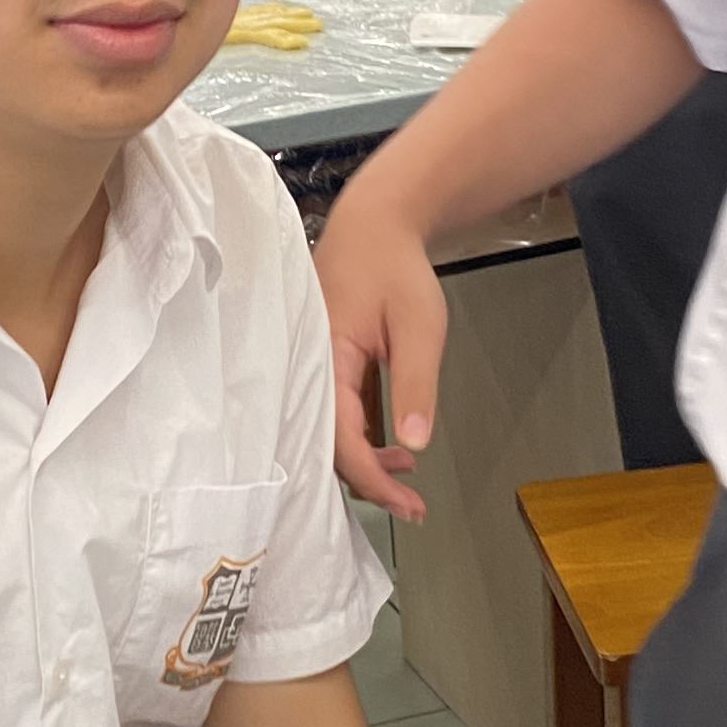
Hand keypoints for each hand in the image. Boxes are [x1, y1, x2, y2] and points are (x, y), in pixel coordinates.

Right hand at [315, 184, 448, 518]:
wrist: (374, 221)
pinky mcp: (322, 364)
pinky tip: (391, 444)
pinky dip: (360, 435)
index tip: (409, 505)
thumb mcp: (418, 325)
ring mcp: (312, 367)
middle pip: (327, 446)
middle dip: (369, 480)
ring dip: (367, 459)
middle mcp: (308, 370)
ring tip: (408, 470)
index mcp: (325, 361)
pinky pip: (333, 411)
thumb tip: (414, 444)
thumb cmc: (395, 267)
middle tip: (413, 504)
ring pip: (330, 431)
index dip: (373, 480)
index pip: (341, 441)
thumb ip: (415, 384)